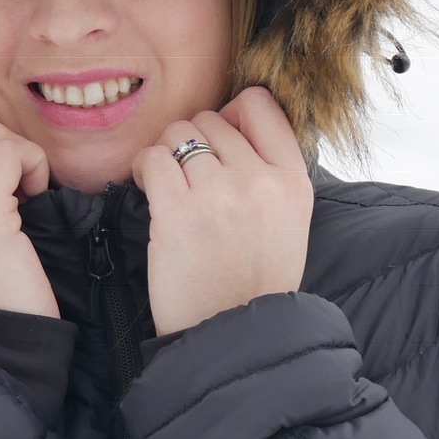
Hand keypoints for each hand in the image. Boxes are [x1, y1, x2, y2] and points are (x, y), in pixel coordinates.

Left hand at [132, 87, 313, 335]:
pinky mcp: (178, 213)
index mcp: (293, 180)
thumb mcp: (289, 219)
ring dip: (166, 155)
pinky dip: (144, 168)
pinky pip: (153, 159)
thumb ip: (269, 169)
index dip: (230, 115)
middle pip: (211, 119)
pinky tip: (148, 189)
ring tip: (169, 186)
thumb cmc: (253, 280)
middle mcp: (260, 181)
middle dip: (193, 141)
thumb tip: (227, 122)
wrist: (232, 334)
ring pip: (178, 135)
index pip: (259, 104)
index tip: (219, 143)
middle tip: (188, 177)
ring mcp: (219, 194)